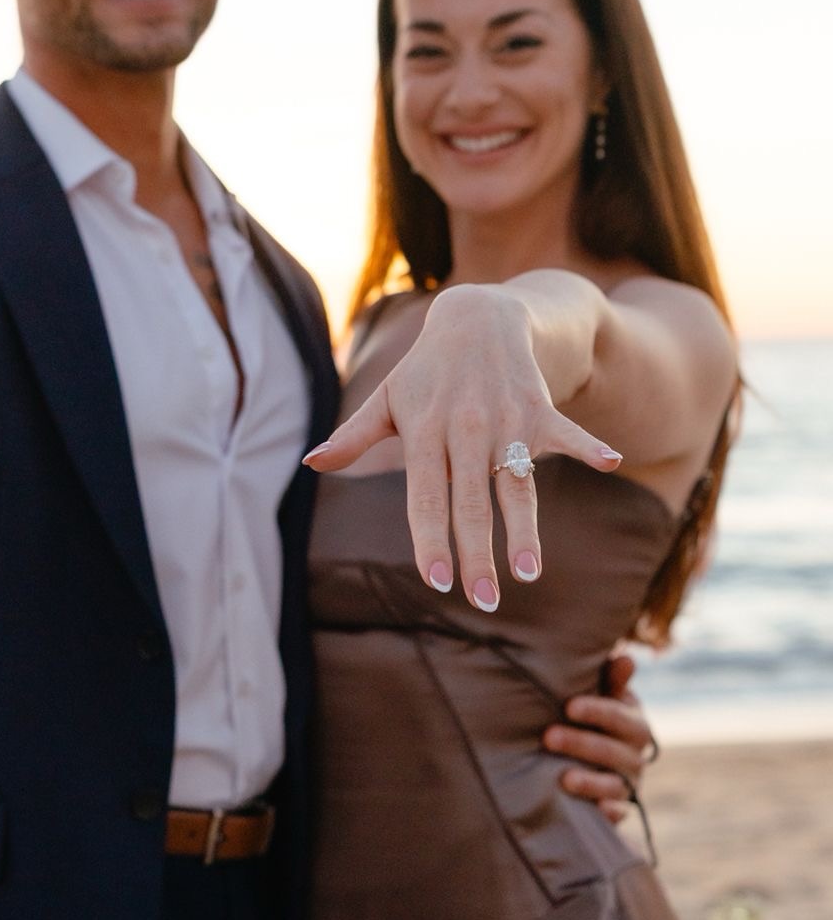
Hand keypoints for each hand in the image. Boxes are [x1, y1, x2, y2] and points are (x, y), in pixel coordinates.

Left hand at [303, 285, 621, 607]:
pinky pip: (567, 432)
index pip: (425, 497)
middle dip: (478, 555)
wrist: (476, 317)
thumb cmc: (424, 371)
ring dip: (526, 529)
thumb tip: (310, 464)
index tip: (438, 581)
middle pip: (472, 503)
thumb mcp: (386, 399)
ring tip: (530, 573)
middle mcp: (465, 428)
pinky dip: (588, 444)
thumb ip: (353, 437)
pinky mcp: (540, 409)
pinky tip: (611, 462)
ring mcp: (506, 419)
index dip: (431, 538)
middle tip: (484, 602)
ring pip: (517, 484)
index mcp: (424, 433)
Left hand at [542, 653, 657, 822]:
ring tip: (562, 777)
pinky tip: (591, 811)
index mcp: (633, 725)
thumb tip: (625, 657)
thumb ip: (611, 680)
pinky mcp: (618, 810)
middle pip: (617, 753)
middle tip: (549, 736)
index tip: (570, 706)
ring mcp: (627, 785)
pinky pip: (617, 815)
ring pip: (616, 786)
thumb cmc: (591, 719)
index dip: (599, 711)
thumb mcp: (602, 697)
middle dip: (583, 744)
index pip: (623, 718)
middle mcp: (635, 756)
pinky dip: (606, 813)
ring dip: (591, 782)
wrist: (589, 761)